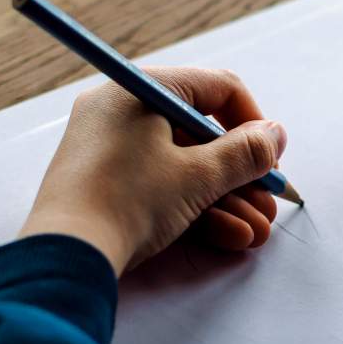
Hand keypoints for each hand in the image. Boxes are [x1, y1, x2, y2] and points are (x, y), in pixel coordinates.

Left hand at [19, 67, 286, 275]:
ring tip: (257, 232)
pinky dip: (197, 207)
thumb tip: (275, 134)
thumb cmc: (128, 202)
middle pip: (203, 133)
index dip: (254, 123)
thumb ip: (245, 153)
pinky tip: (231, 236)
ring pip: (187, 165)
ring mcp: (113, 147)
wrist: (66, 255)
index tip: (271, 158)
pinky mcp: (109, 182)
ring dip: (228, 199)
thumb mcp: (199, 176)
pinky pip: (163, 184)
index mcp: (141, 90)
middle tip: (269, 202)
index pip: (216, 88)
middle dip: (243, 175)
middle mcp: (124, 110)